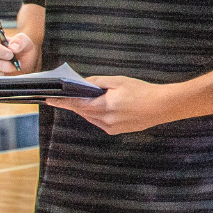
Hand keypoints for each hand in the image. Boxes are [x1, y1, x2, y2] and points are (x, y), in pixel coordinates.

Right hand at [0, 29, 37, 75]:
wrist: (23, 66)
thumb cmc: (22, 52)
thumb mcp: (26, 44)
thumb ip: (21, 40)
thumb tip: (12, 46)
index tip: (11, 55)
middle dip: (3, 64)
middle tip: (14, 65)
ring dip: (1, 72)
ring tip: (12, 69)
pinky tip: (6, 74)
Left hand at [43, 74, 175, 133]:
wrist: (163, 106)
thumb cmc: (143, 91)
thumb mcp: (118, 81)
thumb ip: (97, 83)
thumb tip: (82, 84)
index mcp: (105, 107)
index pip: (77, 104)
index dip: (62, 102)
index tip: (49, 99)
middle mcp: (106, 120)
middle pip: (82, 111)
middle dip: (73, 103)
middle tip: (63, 96)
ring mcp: (111, 127)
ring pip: (90, 117)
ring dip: (85, 108)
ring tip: (81, 99)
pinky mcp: (116, 131)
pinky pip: (99, 122)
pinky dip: (95, 113)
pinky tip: (98, 106)